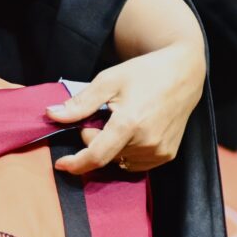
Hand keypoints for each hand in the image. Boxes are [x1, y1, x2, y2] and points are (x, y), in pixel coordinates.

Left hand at [47, 45, 204, 177]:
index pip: (96, 156)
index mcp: (129, 123)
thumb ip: (80, 103)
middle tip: (105, 114)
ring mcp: (158, 152)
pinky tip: (134, 131)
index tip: (60, 164)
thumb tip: (52, 115)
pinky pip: (135, 163)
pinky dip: (126, 151)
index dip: (75, 163)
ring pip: (119, 160)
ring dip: (112, 146)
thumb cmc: (145, 73)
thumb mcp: (108, 80)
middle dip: (95, 138)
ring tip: (124, 119)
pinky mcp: (166, 155)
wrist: (184, 73)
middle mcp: (146, 142)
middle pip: (105, 154)